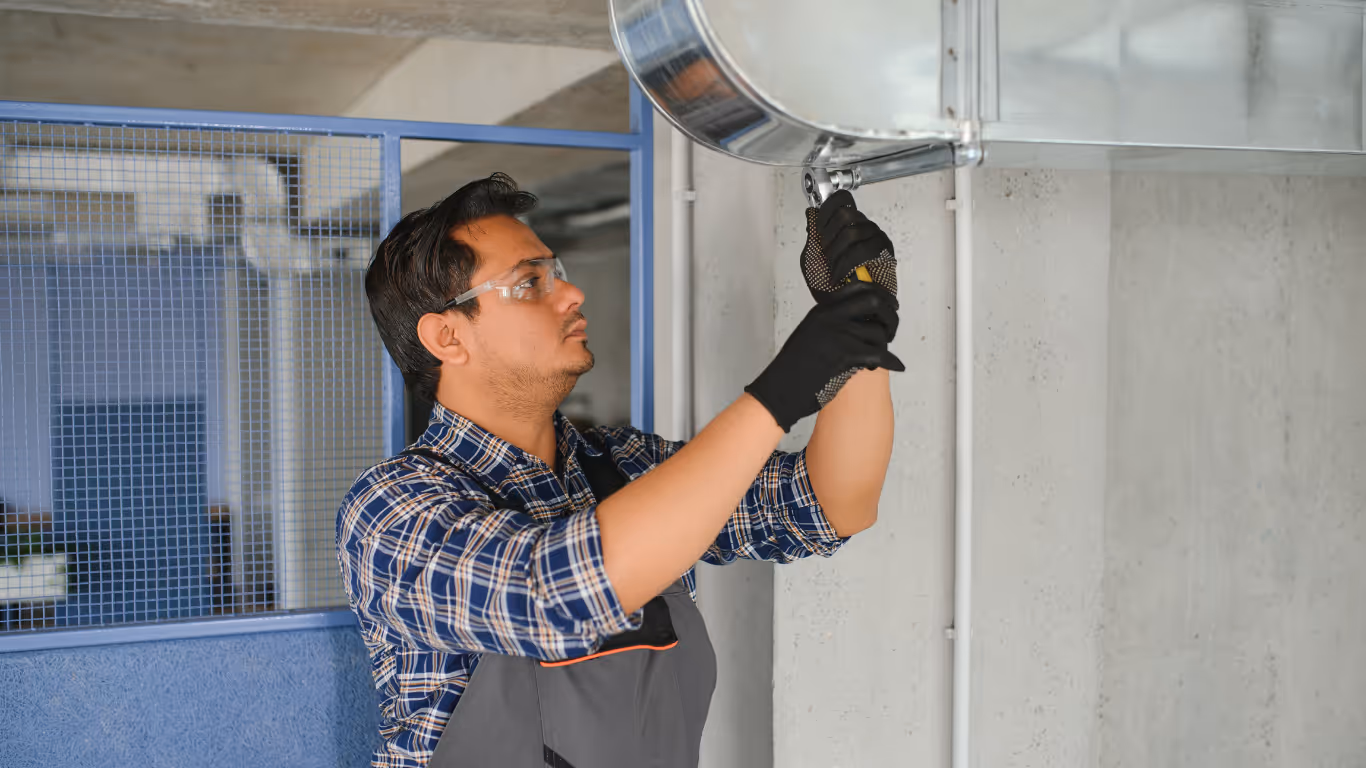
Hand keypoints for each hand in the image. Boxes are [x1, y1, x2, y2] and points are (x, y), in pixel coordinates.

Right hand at [744, 282, 902, 431]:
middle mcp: (831, 317)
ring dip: (884, 346)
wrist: (780, 388)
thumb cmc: (793, 367)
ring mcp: (838, 334)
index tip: (889, 304)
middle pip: (875, 303)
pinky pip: (878, 354)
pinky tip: (893, 365)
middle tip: (892, 328)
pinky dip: (889, 361)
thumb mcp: (809, 334)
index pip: (858, 289)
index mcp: (822, 310)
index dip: (880, 295)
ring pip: (878, 333)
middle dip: (890, 316)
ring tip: (879, 356)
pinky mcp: (845, 355)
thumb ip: (831, 324)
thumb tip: (858, 324)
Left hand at [801, 189, 896, 301]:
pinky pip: (865, 249)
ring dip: (836, 254)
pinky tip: (839, 275)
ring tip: (832, 271)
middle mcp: (863, 227)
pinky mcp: (886, 253)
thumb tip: (811, 211)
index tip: (818, 231)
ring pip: (853, 232)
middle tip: (824, 255)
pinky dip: (846, 264)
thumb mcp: (812, 260)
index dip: (826, 211)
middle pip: (845, 214)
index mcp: (847, 226)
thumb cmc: (831, 289)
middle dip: (829, 237)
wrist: (845, 311)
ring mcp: (876, 238)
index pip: (842, 199)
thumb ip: (812, 236)